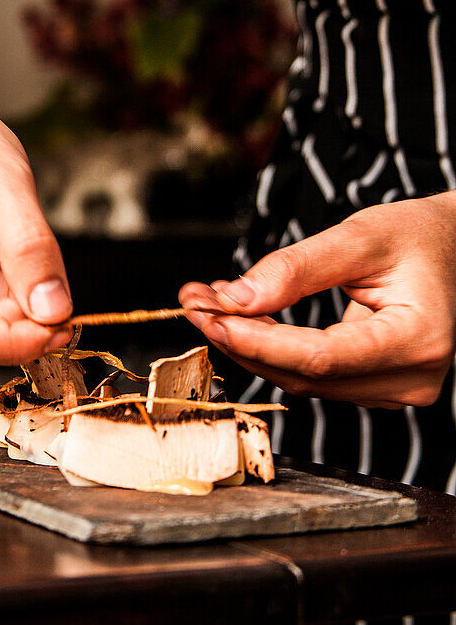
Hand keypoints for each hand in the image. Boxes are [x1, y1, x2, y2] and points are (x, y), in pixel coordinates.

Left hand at [180, 195, 455, 407]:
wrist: (453, 246)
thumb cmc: (417, 236)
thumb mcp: (359, 235)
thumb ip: (297, 268)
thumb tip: (236, 299)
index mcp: (418, 339)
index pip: (322, 357)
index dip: (259, 341)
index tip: (210, 316)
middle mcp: (412, 378)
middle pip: (307, 374)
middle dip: (242, 339)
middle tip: (194, 302)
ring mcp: (398, 389)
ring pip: (305, 380)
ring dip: (252, 345)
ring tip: (212, 303)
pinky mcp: (379, 386)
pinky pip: (316, 375)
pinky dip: (275, 349)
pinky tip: (246, 318)